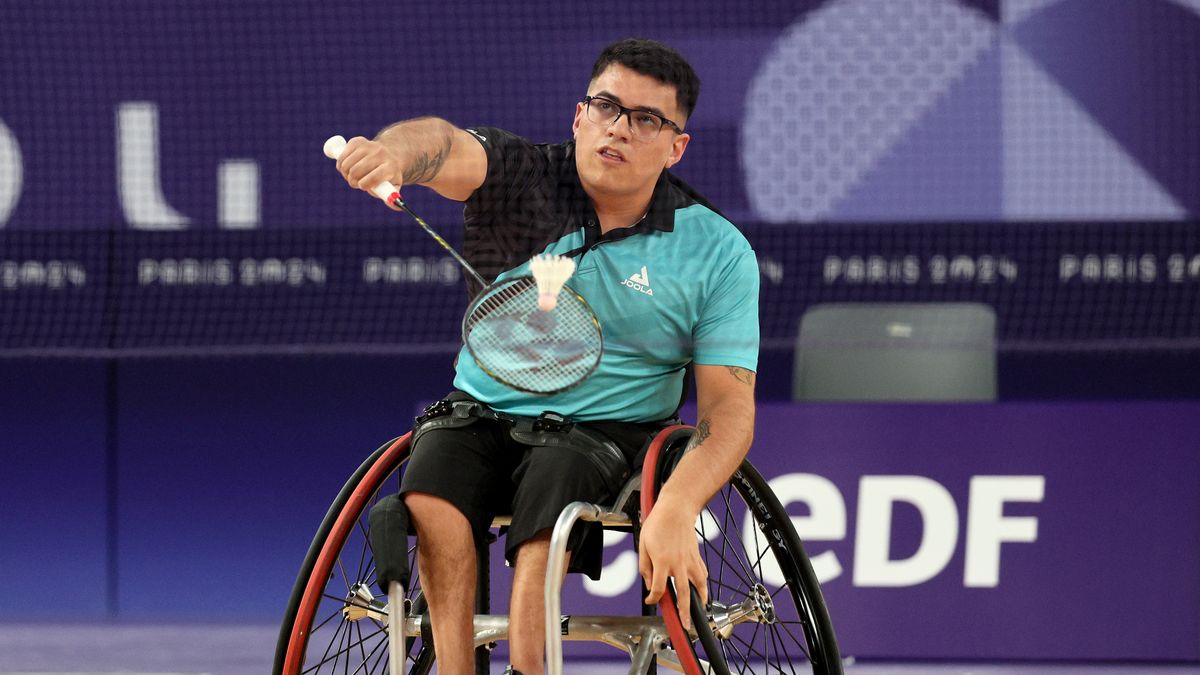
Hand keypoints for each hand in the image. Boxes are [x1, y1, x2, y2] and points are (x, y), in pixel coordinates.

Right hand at [334, 136, 404, 209]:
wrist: (389, 154)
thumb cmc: (389, 175)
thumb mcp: (393, 186)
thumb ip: (392, 197)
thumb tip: (396, 206)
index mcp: (390, 166)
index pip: (374, 177)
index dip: (364, 184)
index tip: (363, 186)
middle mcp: (380, 154)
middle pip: (356, 171)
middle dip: (352, 181)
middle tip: (356, 183)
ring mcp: (368, 146)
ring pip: (346, 164)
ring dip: (345, 173)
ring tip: (352, 175)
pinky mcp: (357, 141)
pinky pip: (341, 156)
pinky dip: (341, 164)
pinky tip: (348, 166)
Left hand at [638, 497, 706, 629]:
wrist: (676, 510)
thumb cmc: (658, 524)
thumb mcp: (643, 545)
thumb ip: (645, 567)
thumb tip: (650, 584)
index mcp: (662, 562)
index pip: (659, 589)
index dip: (654, 598)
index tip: (651, 600)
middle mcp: (678, 564)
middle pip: (683, 594)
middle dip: (684, 613)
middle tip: (687, 626)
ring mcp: (690, 561)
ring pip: (699, 586)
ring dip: (699, 600)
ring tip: (699, 611)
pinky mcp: (697, 557)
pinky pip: (702, 574)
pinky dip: (702, 584)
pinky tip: (700, 589)